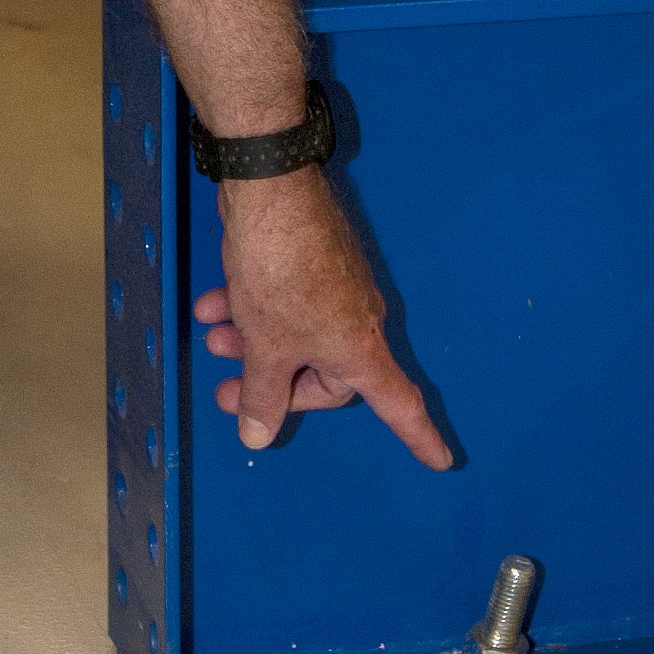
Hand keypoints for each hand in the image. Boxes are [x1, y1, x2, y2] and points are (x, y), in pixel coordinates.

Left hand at [193, 165, 450, 467]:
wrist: (273, 190)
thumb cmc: (279, 276)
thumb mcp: (264, 345)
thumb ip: (262, 396)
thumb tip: (258, 438)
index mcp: (359, 349)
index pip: (399, 405)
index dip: (420, 436)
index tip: (443, 462)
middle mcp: (357, 320)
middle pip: (325, 371)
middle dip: (273, 379)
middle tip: (225, 387)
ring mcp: (337, 287)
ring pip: (297, 332)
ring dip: (253, 341)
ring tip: (211, 334)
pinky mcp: (316, 260)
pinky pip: (287, 300)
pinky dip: (253, 307)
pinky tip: (213, 301)